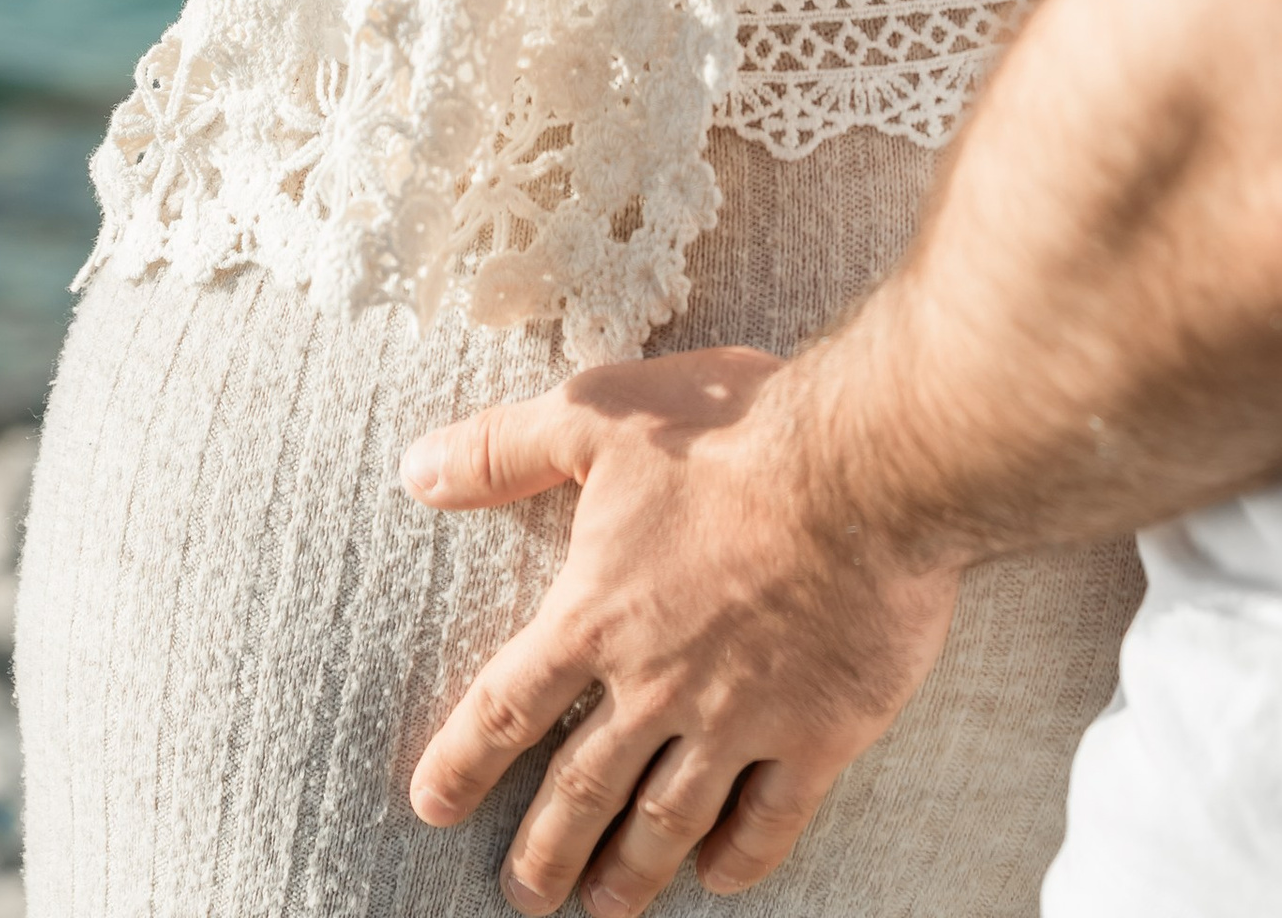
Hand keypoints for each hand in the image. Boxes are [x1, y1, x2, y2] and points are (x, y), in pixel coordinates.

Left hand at [403, 349, 960, 911]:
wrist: (864, 465)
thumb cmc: (731, 431)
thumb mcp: (599, 413)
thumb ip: (505, 449)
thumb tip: (416, 469)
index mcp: (598, 617)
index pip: (509, 708)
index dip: (463, 762)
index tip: (432, 806)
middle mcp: (658, 686)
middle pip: (583, 789)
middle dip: (546, 850)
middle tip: (523, 896)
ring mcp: (740, 719)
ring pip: (669, 820)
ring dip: (630, 871)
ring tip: (604, 908)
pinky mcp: (818, 733)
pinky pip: (769, 819)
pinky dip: (739, 857)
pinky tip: (718, 874)